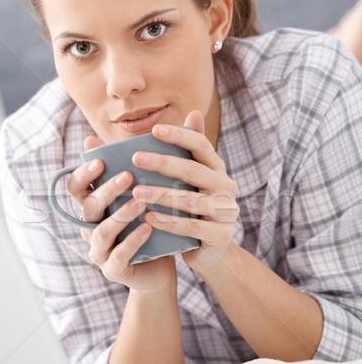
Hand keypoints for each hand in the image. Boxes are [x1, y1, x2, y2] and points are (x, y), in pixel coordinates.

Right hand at [68, 136, 176, 291]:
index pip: (76, 187)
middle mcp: (92, 227)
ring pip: (101, 231)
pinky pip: (119, 255)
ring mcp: (100, 251)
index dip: (83, 173)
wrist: (162, 265)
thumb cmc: (155, 223)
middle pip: (88, 207)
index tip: (100, 157)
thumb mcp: (152, 193)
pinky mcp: (113, 270)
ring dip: (119, 214)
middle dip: (106, 190)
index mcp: (96, 207)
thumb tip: (173, 123)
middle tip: (128, 176)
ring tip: (140, 201)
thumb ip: (157, 163)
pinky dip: (132, 240)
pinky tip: (148, 227)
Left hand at [132, 110, 238, 273]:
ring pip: (190, 200)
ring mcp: (226, 212)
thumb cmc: (194, 212)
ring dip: (161, 195)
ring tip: (136, 192)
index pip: (201, 145)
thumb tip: (193, 111)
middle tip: (136, 158)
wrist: (210, 252)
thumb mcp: (191, 184)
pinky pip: (191, 227)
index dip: (180, 136)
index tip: (155, 130)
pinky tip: (149, 218)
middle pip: (193, 171)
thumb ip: (188, 153)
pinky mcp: (221, 235)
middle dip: (163, 163)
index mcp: (218, 169)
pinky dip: (169, 222)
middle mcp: (226, 187)